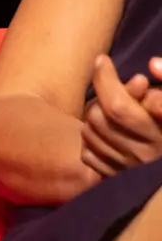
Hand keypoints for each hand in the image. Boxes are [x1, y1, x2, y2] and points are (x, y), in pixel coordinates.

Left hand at [79, 55, 161, 179]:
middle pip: (100, 117)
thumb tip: (152, 65)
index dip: (106, 79)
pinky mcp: (119, 180)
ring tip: (112, 105)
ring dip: (95, 114)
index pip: (119, 105)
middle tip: (110, 81)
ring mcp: (131, 169)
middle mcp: (147, 154)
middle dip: (101, 94)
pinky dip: (92, 137)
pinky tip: (109, 129)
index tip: (102, 60)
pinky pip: (88, 153)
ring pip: (90, 132)